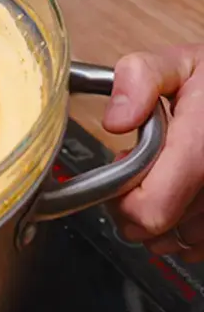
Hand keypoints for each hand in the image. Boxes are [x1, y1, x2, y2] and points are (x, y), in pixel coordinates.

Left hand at [104, 44, 203, 260]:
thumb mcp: (180, 65)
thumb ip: (140, 79)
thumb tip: (116, 119)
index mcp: (202, 148)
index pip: (150, 211)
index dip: (121, 201)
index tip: (118, 175)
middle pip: (158, 231)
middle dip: (132, 208)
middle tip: (136, 175)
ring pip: (179, 242)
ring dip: (161, 219)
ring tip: (165, 180)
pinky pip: (201, 246)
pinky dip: (186, 230)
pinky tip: (184, 198)